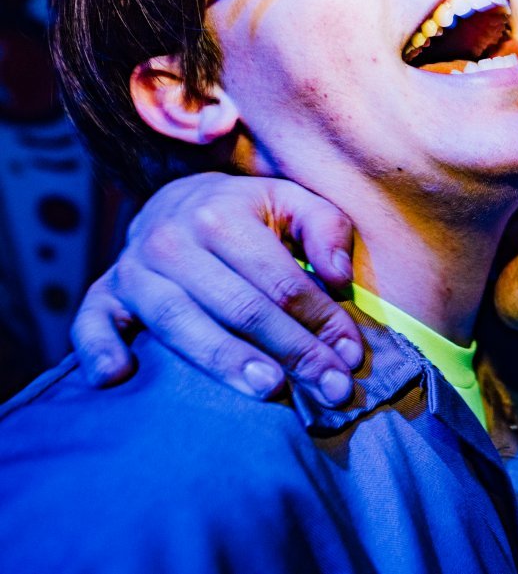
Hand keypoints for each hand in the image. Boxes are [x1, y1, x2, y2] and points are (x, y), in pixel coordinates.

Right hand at [72, 172, 361, 405]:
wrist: (178, 201)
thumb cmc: (250, 214)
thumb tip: (338, 279)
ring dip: (224, 361)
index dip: (322, 321)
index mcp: (222, 215)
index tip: (351, 357)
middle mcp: (172, 241)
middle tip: (331, 389)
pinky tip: (119, 376)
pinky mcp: (105, 294)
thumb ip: (326, 230)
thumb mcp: (295, 202)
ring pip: (180, 323)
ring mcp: (134, 270)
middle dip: (292, 351)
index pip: (282, 282)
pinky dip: (98, 349)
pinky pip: (91, 322)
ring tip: (270, 390)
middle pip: (240, 307)